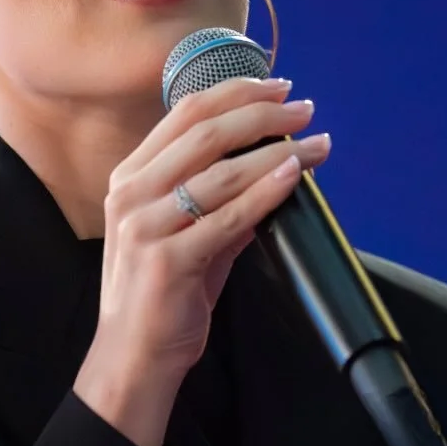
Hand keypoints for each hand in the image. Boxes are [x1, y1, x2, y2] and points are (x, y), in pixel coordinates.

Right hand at [73, 75, 329, 445]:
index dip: (237, 92)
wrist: (134, 356)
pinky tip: (293, 177)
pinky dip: (266, 193)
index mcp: (130, 177)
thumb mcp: (186, 234)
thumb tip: (274, 167)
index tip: (279, 88)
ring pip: (222, 171)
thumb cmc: (162, 295)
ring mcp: (145, 226)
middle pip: (206, 131)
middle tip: (305, 110)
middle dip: (263, 113)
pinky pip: (228, 218)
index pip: (186, 113)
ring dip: (278, 151)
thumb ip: (221, 200)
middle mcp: (131, 193)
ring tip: (316, 147)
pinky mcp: (167, 260)